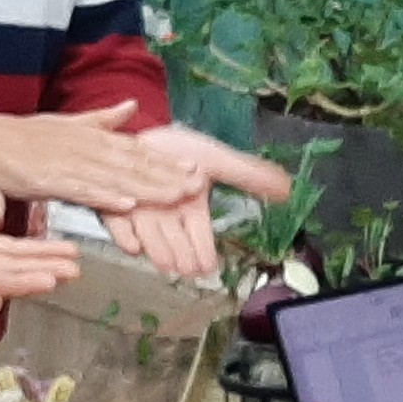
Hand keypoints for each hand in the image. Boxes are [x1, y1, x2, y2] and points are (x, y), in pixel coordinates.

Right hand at [0, 103, 204, 214]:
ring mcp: (67, 163)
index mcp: (89, 135)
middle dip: (167, 175)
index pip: (135, 150)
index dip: (167, 160)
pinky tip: (128, 205)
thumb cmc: (19, 137)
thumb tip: (133, 107)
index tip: (195, 167)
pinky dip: (105, 197)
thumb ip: (101, 119)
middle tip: (197, 184)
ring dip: (147, 187)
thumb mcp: (65, 123)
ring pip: (114, 177)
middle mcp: (84, 147)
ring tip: (175, 196)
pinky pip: (82, 191)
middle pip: (132, 164)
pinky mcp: (48, 180)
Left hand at [100, 126, 298, 281]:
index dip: (205, 252)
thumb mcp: (218, 159)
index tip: (210, 267)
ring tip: (168, 263)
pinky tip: (133, 243)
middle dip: (182, 256)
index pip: (201, 237)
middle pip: (176, 242)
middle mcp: (167, 218)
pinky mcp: (115, 206)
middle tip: (189, 269)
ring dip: (159, 250)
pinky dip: (125, 234)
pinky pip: (118, 223)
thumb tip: (288, 189)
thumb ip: (250, 175)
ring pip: (151, 237)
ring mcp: (141, 213)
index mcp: (191, 211)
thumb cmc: (180, 151)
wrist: (144, 132)